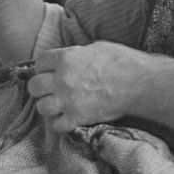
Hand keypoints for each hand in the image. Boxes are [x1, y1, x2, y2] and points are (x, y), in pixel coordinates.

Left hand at [26, 42, 141, 131]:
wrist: (139, 83)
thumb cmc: (123, 61)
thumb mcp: (97, 48)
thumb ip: (77, 55)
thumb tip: (70, 59)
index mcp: (67, 59)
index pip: (40, 61)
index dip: (44, 66)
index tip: (50, 69)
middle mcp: (62, 80)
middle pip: (34, 86)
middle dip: (41, 86)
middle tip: (50, 88)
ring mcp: (68, 101)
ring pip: (41, 107)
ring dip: (49, 105)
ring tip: (59, 104)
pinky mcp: (78, 118)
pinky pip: (57, 125)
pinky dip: (62, 122)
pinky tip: (70, 116)